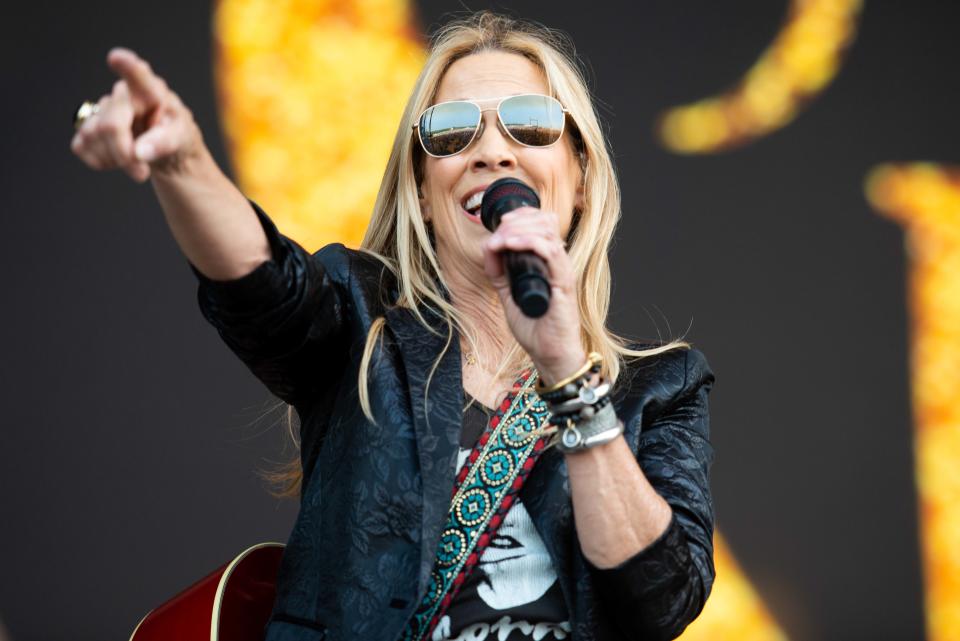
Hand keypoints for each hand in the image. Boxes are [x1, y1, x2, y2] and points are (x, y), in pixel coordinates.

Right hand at [70, 48, 203, 181]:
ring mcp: (103, 108)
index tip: (117, 58)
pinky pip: (81, 146)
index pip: (139, 76)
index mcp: (151, 91)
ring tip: (136, 163)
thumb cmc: (176, 136)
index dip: (127, 67)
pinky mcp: (87, 126)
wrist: (166, 152)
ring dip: (115, 159)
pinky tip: (117, 158)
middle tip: (142, 173)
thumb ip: (163, 144)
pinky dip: (100, 161)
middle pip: (110, 125)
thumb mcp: (182, 139)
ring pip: (93, 137)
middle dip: (124, 154)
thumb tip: (139, 152)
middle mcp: (123, 94)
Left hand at [482, 208, 586, 383]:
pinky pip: (551, 252)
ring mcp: (562, 271)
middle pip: (544, 221)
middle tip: (498, 234)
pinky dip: (529, 243)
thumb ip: (499, 272)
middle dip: (516, 221)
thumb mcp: (508, 293)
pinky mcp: (564, 282)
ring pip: (547, 231)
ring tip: (501, 240)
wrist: (550, 353)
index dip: (521, 216)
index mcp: (548, 262)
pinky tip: (511, 245)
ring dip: (519, 230)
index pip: (541, 222)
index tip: (500, 224)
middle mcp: (557, 262)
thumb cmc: (535, 328)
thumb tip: (487, 248)